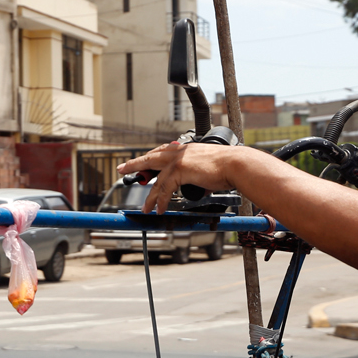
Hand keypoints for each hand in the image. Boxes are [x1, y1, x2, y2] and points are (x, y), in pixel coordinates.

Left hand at [119, 142, 239, 213]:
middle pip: (150, 159)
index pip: (162, 152)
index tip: (143, 161)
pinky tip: (160, 209)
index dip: (150, 158)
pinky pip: (165, 188)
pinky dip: (161, 200)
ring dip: (150, 196)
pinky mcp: (180, 170)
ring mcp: (178, 160)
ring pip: (156, 179)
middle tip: (122, 169)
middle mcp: (179, 152)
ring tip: (146, 208)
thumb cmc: (228, 166)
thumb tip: (196, 185)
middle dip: (134, 165)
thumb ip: (196, 173)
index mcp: (185, 149)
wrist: (236, 165)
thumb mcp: (207, 166)